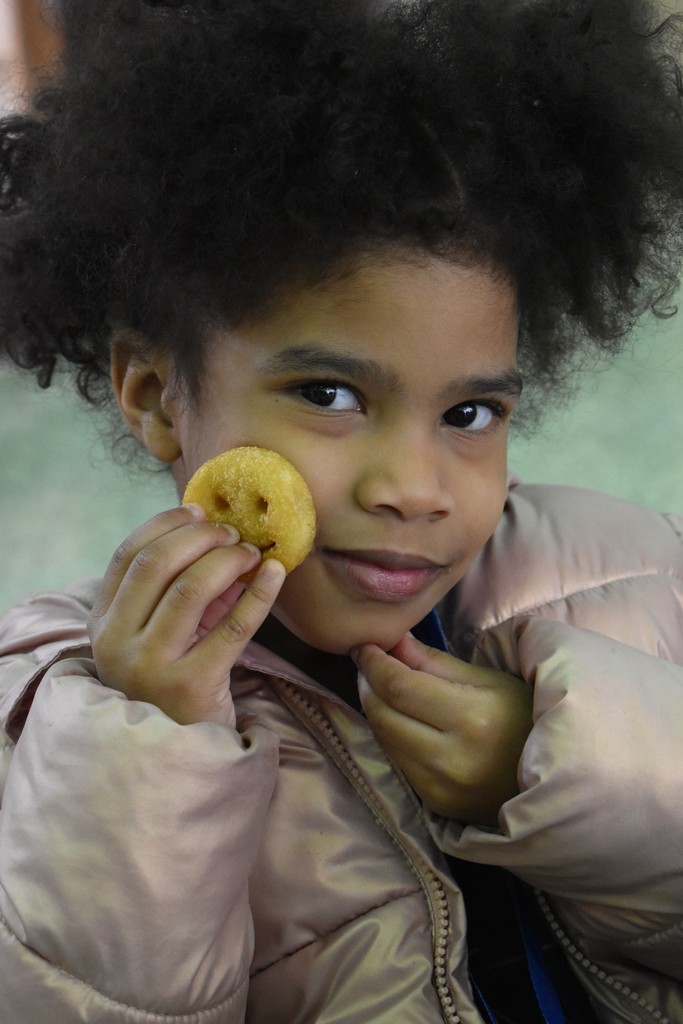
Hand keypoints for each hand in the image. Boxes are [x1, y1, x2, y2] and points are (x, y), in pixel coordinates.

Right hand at [88, 504, 284, 727]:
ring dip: (227, 560)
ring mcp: (149, 667)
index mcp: (102, 625)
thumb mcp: (158, 636)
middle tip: (232, 533)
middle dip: (200, 537)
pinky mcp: (190, 686)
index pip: (126, 555)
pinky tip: (275, 574)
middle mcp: (115, 644)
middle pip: (156, 564)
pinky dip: (259, 594)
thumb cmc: (173, 684)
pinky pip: (232, 627)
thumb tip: (222, 536)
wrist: (179, 757)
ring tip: (251, 553)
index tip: (199, 509)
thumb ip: (176, 590)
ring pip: (190, 589)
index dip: (165, 524)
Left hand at [353, 633, 532, 825]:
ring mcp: (442, 788)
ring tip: (383, 687)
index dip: (374, 663)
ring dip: (376, 710)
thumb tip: (392, 641)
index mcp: (471, 719)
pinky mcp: (436, 804)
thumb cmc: (526, 717)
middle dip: (368, 685)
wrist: (557, 778)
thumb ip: (433, 662)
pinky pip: (399, 762)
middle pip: (383, 716)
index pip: (400, 687)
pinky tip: (400, 719)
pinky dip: (392, 736)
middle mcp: (452, 758)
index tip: (364, 646)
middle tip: (369, 663)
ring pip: (384, 740)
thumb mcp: (489, 680)